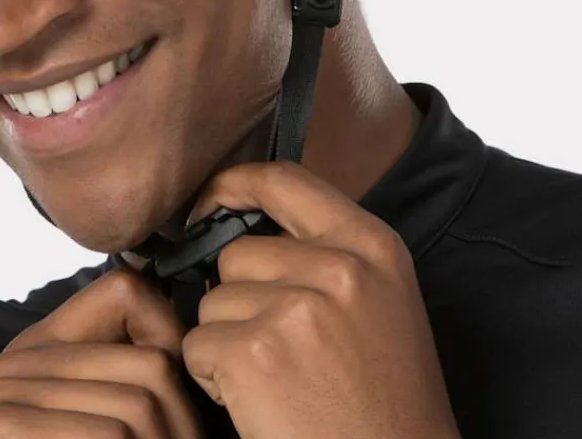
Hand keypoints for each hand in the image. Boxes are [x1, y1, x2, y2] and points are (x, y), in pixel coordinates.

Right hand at [0, 268, 204, 437]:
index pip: (129, 292)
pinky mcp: (3, 427)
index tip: (176, 393)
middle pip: (150, 362)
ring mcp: (0, 396)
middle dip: (182, 422)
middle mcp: (10, 363)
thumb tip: (184, 328)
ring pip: (139, 403)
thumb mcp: (111, 420)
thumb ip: (130, 370)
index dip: (169, 336)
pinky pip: (110, 434)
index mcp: (35, 349)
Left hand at [181, 161, 459, 438]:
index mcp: (372, 246)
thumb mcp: (380, 302)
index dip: (234, 184)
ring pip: (212, 301)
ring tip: (278, 381)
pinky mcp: (253, 353)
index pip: (284, 180)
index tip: (209, 203)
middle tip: (282, 352)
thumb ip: (327, 254)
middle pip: (237, 253)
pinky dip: (213, 378)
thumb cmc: (385, 402)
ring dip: (227, 341)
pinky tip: (260, 402)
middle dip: (240, 299)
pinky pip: (196, 345)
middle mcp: (337, 268)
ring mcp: (294, 310)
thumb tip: (245, 221)